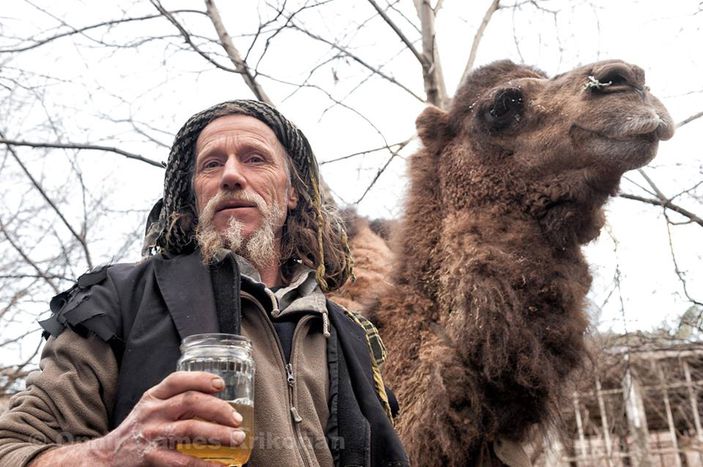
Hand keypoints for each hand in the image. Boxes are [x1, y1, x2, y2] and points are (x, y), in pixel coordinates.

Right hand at [32, 371, 244, 465]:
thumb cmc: (138, 429)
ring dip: (218, 434)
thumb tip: (216, 399)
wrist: (107, 457)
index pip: (177, 380)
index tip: (220, 384)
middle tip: (237, 418)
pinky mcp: (151, 457)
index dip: (200, 379)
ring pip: (190, 430)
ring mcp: (151, 435)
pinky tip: (222, 465)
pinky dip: (205, 464)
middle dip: (218, 408)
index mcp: (153, 396)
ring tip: (237, 438)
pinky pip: (183, 461)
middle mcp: (152, 412)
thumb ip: (175, 401)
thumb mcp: (150, 407)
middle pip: (190, 402)